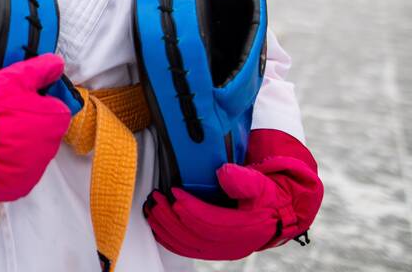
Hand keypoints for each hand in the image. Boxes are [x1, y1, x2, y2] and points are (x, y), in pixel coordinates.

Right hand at [0, 54, 72, 201]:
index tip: (21, 100)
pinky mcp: (21, 182)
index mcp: (56, 120)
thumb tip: (57, 64)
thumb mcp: (16, 77)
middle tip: (6, 115)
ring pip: (32, 149)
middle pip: (46, 130)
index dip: (39, 102)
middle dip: (31, 123)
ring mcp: (36, 166)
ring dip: (21, 142)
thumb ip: (42, 68)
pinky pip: (19, 169)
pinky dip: (10, 161)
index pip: (57, 108)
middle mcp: (52, 145)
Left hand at [143, 129, 322, 259]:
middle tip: (156, 198)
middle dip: (171, 217)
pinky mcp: (212, 250)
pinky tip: (156, 224)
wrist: (273, 213)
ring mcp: (221, 250)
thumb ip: (244, 179)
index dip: (191, 208)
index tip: (175, 191)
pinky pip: (186, 249)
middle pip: (194, 236)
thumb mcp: (260, 185)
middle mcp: (232, 245)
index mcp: (245, 230)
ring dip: (165, 227)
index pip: (211, 224)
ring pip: (187, 244)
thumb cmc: (265, 197)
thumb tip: (224, 173)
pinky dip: (168, 238)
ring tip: (152, 208)